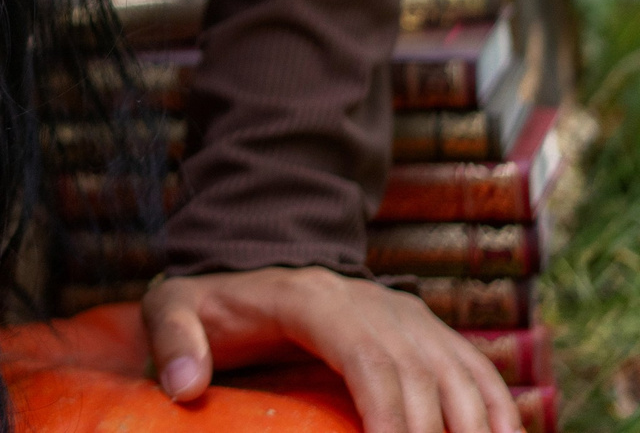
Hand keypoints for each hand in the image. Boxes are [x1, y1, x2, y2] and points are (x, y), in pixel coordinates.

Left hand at [142, 267, 519, 432]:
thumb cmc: (214, 296)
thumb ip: (172, 339)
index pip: (367, 359)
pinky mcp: (428, 332)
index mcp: (313, 299)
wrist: (255, 255)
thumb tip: (184, 386)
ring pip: (462, 376)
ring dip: (479, 430)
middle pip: (421, 376)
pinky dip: (499, 415)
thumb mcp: (172, 306)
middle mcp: (373, 304)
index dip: (389, 415)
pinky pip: (478, 374)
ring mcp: (408, 315)